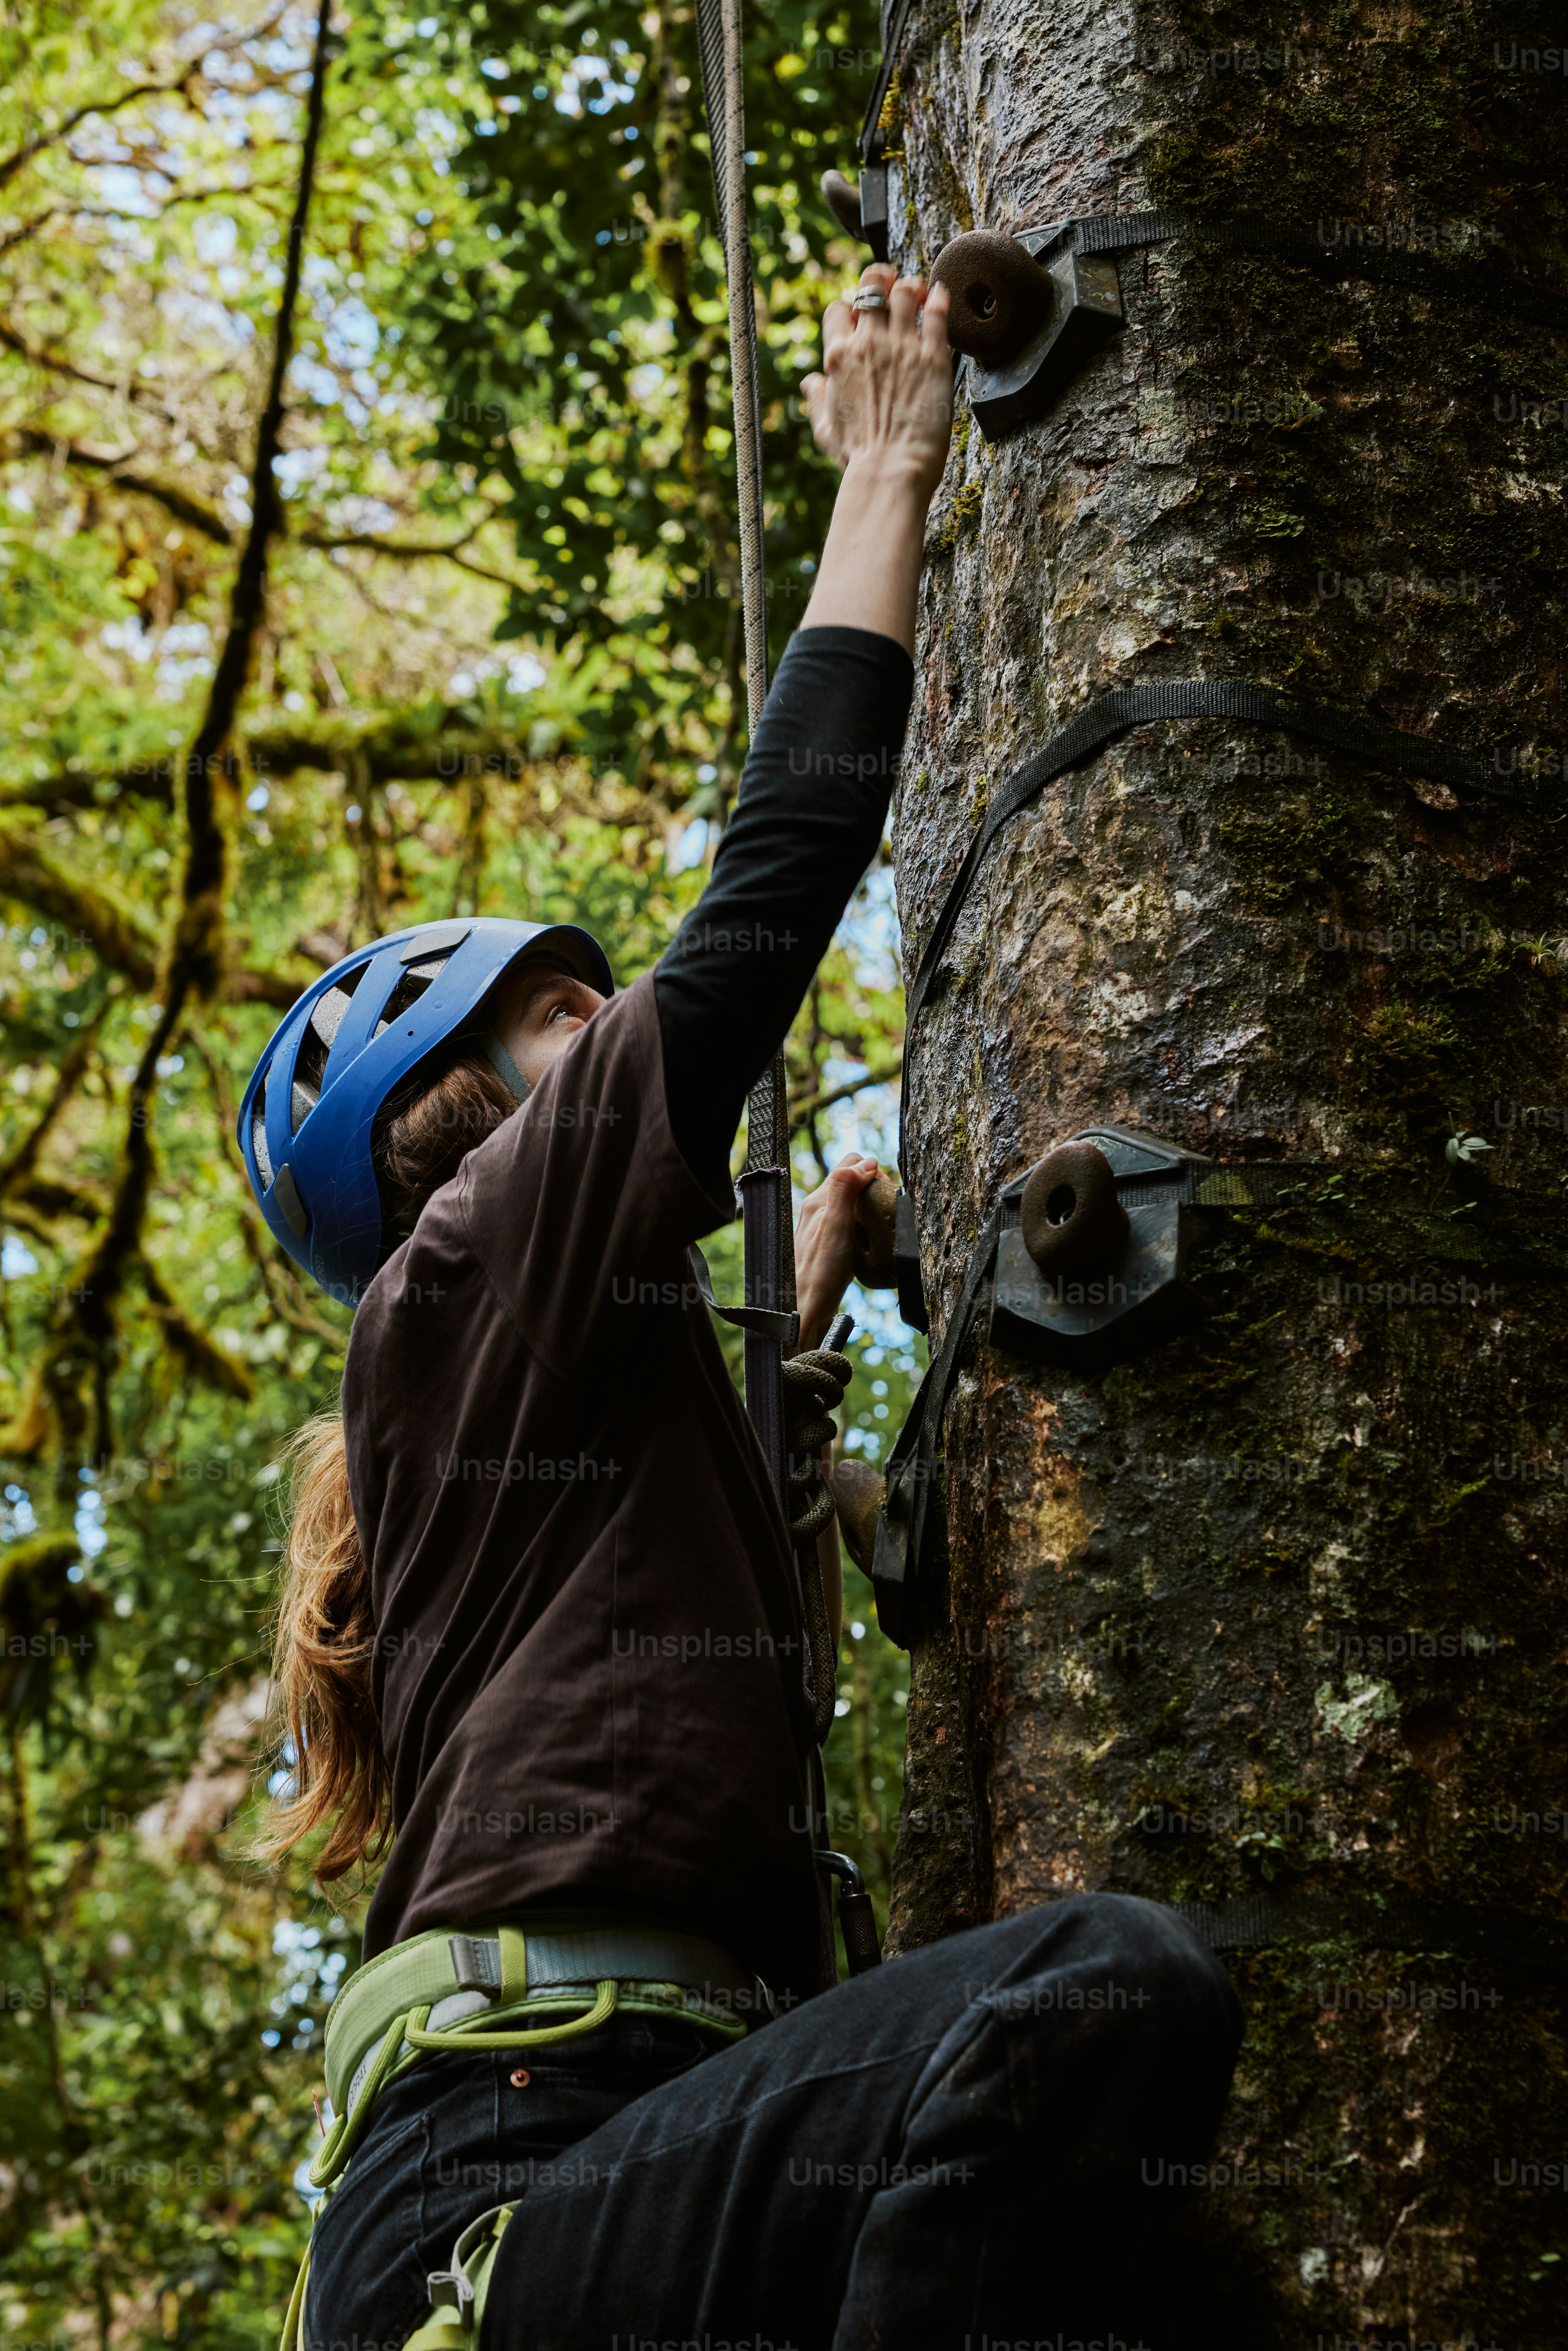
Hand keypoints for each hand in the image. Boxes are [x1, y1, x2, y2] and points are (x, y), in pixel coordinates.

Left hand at [795, 1152, 880, 1350]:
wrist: (805, 1311)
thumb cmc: (821, 1273)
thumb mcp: (837, 1225)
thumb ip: (846, 1190)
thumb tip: (867, 1162)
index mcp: (819, 1199)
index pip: (850, 1164)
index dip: (873, 1172)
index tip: (885, 1195)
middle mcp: (818, 1209)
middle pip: (853, 1182)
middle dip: (873, 1188)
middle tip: (886, 1212)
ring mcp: (823, 1227)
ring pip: (853, 1203)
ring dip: (870, 1208)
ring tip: (881, 1228)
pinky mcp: (829, 1244)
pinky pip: (852, 1224)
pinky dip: (865, 1227)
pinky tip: (871, 1244)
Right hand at [802, 264, 953, 502]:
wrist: (890, 471)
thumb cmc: (858, 458)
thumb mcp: (826, 430)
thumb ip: (817, 401)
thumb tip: (809, 383)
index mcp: (838, 357)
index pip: (838, 310)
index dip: (849, 309)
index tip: (861, 319)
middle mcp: (867, 343)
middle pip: (871, 286)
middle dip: (881, 278)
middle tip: (892, 284)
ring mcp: (901, 346)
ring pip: (904, 290)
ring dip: (911, 286)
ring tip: (920, 293)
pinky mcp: (932, 356)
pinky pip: (936, 311)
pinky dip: (939, 297)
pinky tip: (940, 295)